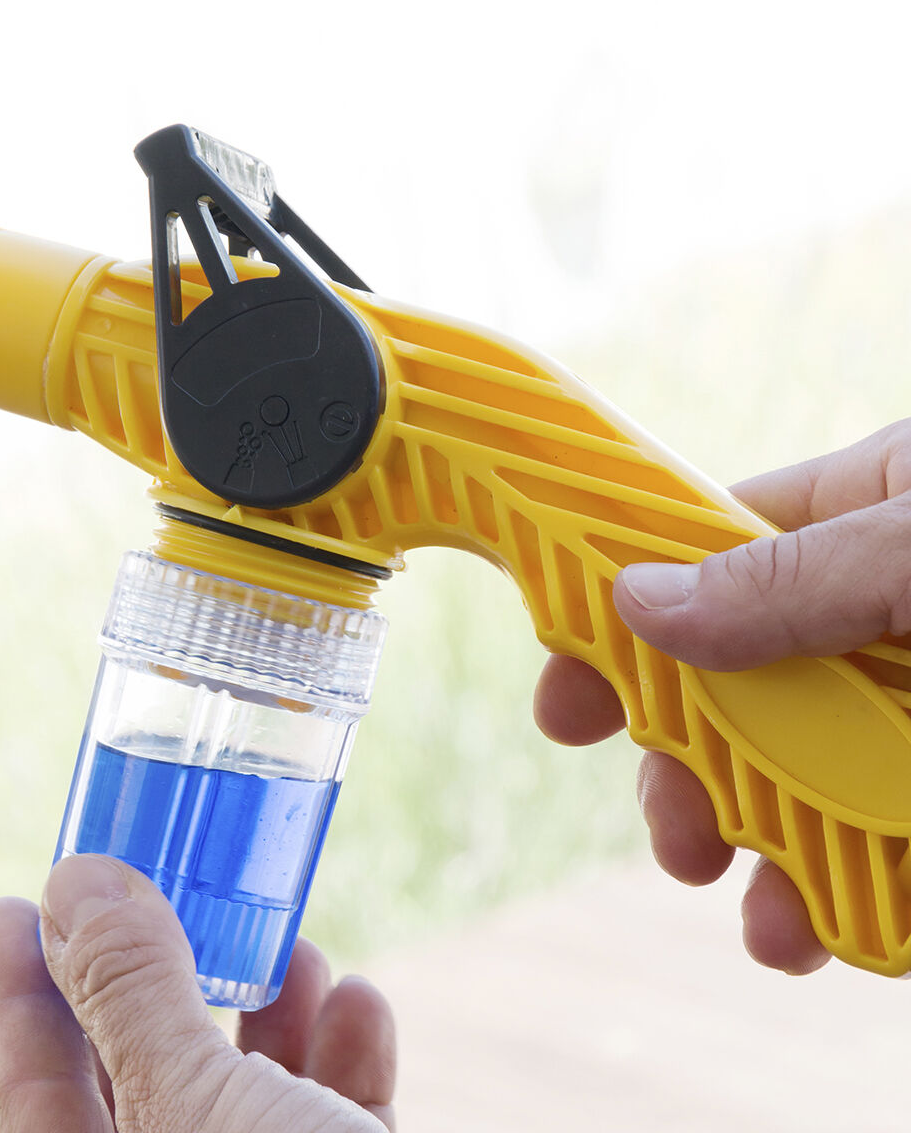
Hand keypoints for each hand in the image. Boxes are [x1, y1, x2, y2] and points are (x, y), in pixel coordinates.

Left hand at [0, 855, 395, 1131]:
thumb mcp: (200, 1103)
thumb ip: (135, 994)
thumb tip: (75, 881)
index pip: (27, 1090)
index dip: (12, 992)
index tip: (8, 905)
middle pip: (139, 1077)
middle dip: (161, 978)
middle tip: (161, 892)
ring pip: (236, 1099)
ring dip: (268, 1010)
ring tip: (296, 944)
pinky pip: (324, 1125)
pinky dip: (338, 1062)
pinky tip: (358, 1001)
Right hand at [533, 419, 910, 974]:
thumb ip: (797, 572)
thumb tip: (639, 599)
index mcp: (868, 515)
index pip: (707, 551)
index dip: (622, 618)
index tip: (568, 693)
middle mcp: (878, 607)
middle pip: (738, 684)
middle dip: (692, 768)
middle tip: (675, 832)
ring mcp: (908, 701)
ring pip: (803, 773)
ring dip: (764, 853)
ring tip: (764, 920)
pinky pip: (878, 838)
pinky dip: (849, 894)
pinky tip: (827, 930)